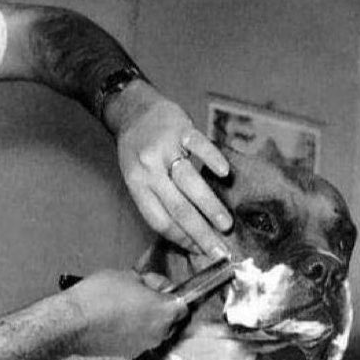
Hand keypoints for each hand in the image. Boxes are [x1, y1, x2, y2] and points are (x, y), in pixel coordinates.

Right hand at [62, 270, 187, 357]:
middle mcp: (159, 333)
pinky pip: (139, 339)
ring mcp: (144, 346)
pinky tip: (117, 320)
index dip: (171, 293)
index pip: (183, 304)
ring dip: (147, 320)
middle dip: (161, 308)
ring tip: (127, 307)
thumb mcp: (128, 275)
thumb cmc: (99, 295)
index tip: (160, 288)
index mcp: (164, 311)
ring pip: (155, 331)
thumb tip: (155, 287)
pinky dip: (133, 331)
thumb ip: (149, 282)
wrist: (72, 322)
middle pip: (171, 320)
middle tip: (142, 294)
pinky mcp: (128, 354)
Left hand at [107, 81, 232, 258]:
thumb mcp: (136, 176)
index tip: (200, 251)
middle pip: (177, 208)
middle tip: (219, 250)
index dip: (181, 239)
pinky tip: (225, 174)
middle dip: (200, 233)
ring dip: (209, 206)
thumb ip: (156, 199)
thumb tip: (186, 233)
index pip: (159, 220)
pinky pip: (199, 146)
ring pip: (189, 183)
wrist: (133, 108)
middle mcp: (149, 169)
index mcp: (137, 185)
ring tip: (226, 224)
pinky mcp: (181, 129)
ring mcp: (165, 149)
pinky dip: (212, 160)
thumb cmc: (137, 150)